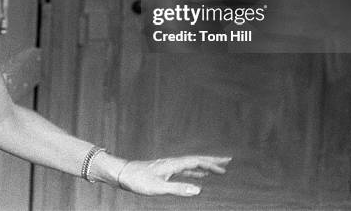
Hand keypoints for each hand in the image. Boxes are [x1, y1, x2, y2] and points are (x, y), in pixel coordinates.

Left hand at [116, 155, 231, 196]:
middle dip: (212, 161)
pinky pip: (185, 170)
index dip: (211, 164)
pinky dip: (195, 171)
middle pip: (196, 160)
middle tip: (227, 161)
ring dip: (205, 166)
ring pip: (191, 164)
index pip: (196, 161)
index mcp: (173, 164)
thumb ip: (178, 188)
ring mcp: (169, 166)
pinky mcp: (165, 171)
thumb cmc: (139, 180)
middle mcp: (173, 162)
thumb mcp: (159, 188)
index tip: (225, 166)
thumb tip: (199, 190)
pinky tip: (198, 177)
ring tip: (217, 169)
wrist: (123, 173)